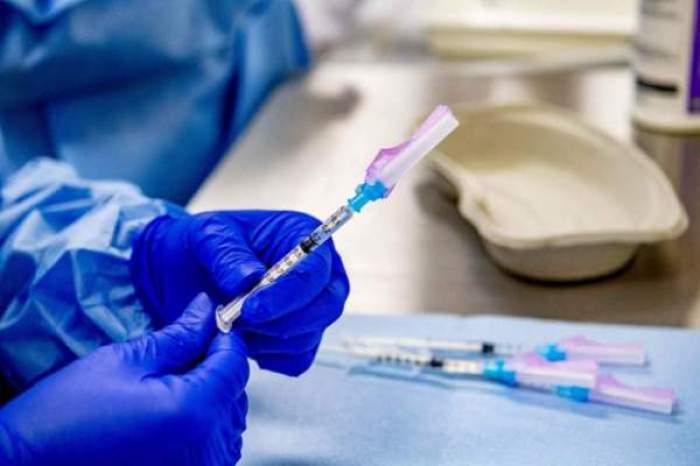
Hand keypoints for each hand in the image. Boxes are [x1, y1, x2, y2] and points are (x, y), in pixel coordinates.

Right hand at [0, 294, 247, 465]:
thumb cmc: (64, 415)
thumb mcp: (123, 361)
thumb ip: (178, 336)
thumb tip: (207, 309)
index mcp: (193, 411)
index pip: (235, 363)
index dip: (224, 338)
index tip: (207, 325)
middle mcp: (206, 449)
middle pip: (236, 393)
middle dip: (216, 367)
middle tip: (182, 354)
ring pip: (229, 421)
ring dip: (211, 398)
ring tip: (170, 386)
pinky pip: (215, 449)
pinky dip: (204, 427)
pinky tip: (170, 416)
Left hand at [130, 210, 349, 375]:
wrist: (189, 272)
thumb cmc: (206, 245)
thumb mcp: (207, 236)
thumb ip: (227, 253)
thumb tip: (249, 279)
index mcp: (304, 235)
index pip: (314, 271)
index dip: (287, 294)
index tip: (251, 308)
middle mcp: (319, 273)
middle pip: (325, 307)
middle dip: (279, 321)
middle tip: (237, 321)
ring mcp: (314, 308)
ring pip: (308, 337)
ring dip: (265, 339)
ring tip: (230, 323)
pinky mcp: (302, 337)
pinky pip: (296, 360)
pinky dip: (266, 355)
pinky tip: (241, 337)